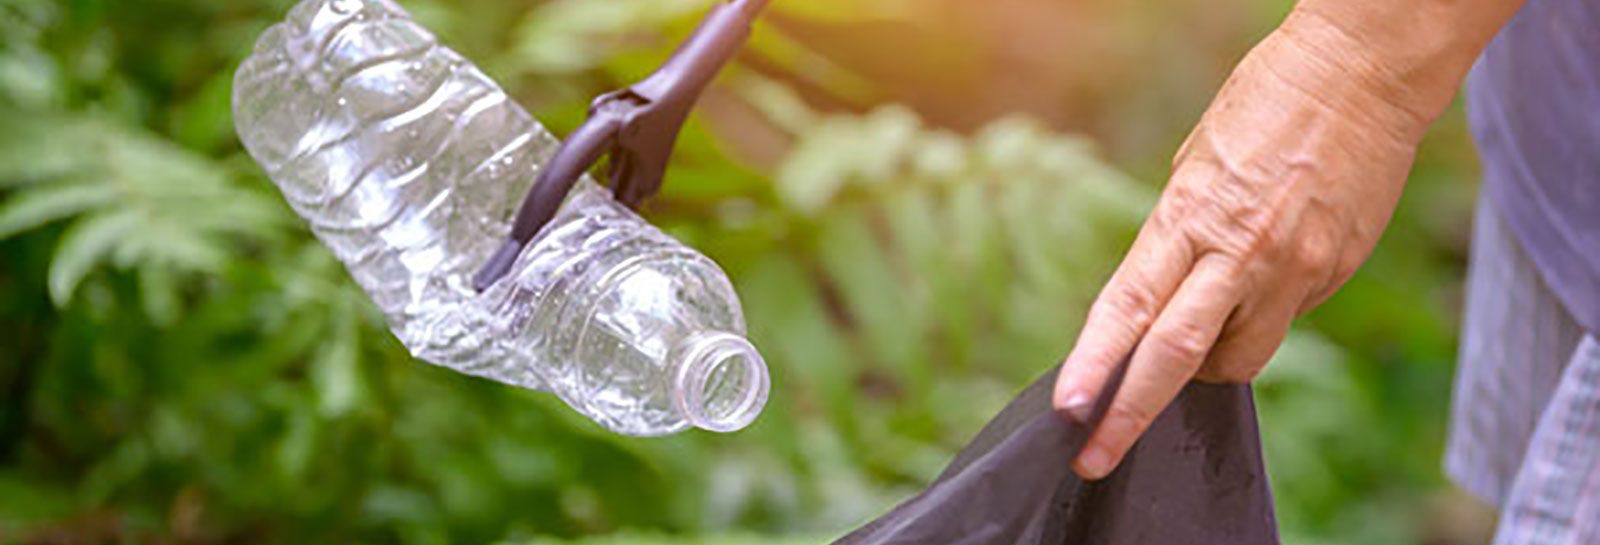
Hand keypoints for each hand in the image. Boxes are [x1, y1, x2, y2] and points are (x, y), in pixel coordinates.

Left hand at [1050, 9, 1448, 479]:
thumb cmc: (1266, 101)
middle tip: (1095, 459)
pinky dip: (1260, 316)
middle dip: (1130, 416)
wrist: (1364, 71)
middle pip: (1176, 357)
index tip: (1069, 410)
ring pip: (1239, 359)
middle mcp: (1242, 253)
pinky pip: (1285, 320)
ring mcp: (1294, 270)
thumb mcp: (1196, 162)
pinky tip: (1266, 269)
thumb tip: (1169, 295)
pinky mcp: (1334, 274)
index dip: (1095, 364)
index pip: (1130, 307)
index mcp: (1191, 217)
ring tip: (1198, 331)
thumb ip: (1180, 236)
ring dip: (1205, 368)